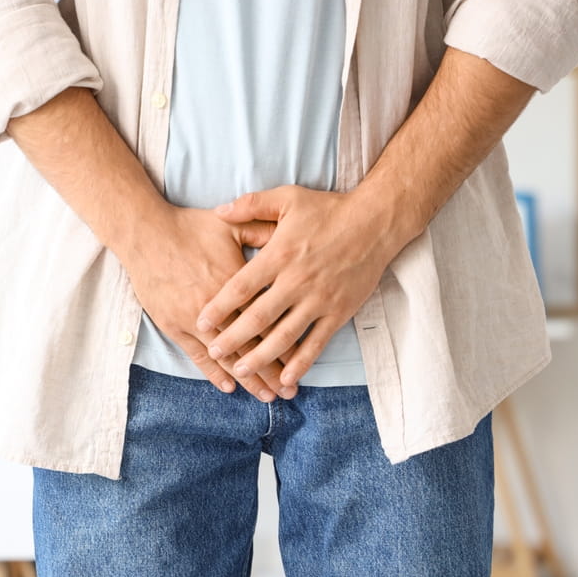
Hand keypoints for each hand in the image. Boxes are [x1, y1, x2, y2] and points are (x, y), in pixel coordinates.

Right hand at [121, 205, 294, 401]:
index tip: (301, 363)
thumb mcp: (231, 225)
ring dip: (248, 379)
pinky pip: (197, 355)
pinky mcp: (174, 325)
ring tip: (267, 396)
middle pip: (252, 345)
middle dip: (273, 371)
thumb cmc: (189, 227)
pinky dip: (213, 373)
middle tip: (290, 392)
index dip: (287, 344)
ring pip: (228, 356)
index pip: (268, 322)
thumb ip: (262, 231)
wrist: (146, 233)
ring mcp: (194, 319)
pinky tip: (229, 387)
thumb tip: (289, 234)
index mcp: (238, 284)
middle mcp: (220, 308)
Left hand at [195, 185, 403, 395]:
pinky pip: (317, 342)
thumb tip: (219, 210)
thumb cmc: (328, 209)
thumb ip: (251, 205)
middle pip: (259, 316)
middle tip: (214, 351)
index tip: (202, 321)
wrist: (375, 222)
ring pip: (285, 335)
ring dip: (262, 356)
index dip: (220, 306)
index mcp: (280, 255)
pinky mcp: (339, 311)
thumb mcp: (287, 198)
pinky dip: (302, 362)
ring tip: (242, 370)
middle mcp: (297, 281)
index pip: (242, 286)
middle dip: (234, 337)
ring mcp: (319, 299)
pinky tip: (286, 378)